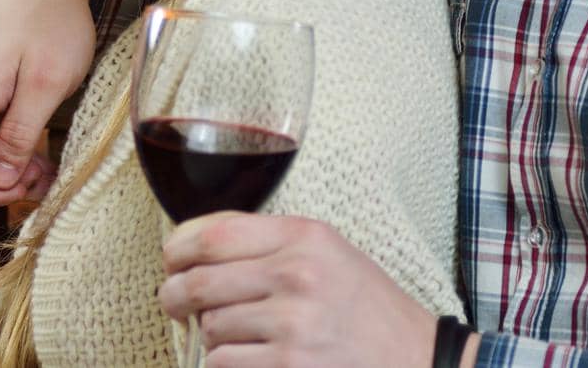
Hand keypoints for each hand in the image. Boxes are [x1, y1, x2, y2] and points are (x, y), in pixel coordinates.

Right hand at [0, 0, 96, 205]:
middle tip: (44, 176)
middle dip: (0, 182)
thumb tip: (2, 180)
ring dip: (3, 165)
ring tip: (44, 163)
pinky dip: (1, 143)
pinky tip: (32, 140)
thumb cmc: (52, 24)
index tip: (24, 186)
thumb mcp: (47, 84)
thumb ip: (19, 134)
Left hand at [159, 213, 441, 366]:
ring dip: (211, 335)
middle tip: (174, 302)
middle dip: (174, 295)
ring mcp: (293, 324)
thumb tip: (194, 245)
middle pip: (200, 281)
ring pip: (210, 327)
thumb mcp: (326, 252)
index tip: (170, 260)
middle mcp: (297, 275)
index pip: (213, 233)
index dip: (177, 249)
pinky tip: (249, 357)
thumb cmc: (366, 307)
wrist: (417, 358)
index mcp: (304, 237)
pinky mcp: (289, 366)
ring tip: (235, 334)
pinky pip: (224, 363)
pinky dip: (226, 363)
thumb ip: (268, 241)